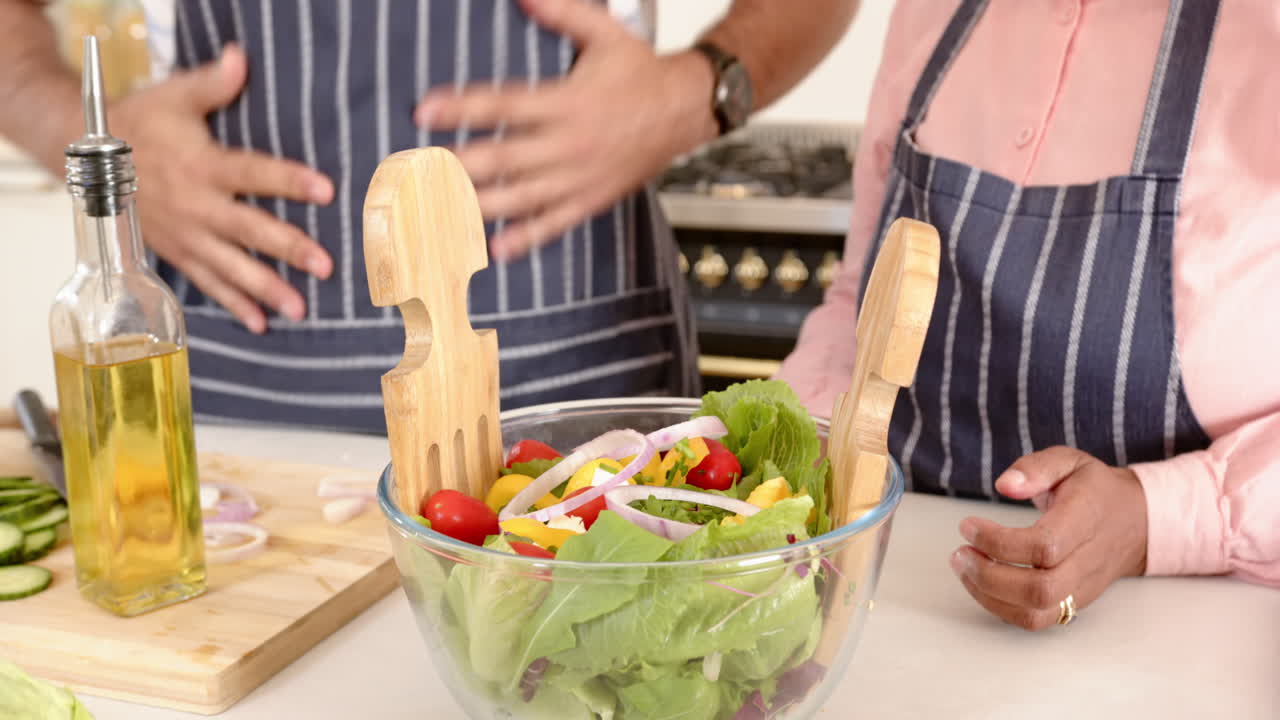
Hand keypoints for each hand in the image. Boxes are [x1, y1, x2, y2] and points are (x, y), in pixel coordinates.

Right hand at [109, 44, 333, 332]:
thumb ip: (212, 83)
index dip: (290, 181)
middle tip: (324, 265)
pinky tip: (260, 324)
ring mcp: (186, 235)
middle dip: (288, 248)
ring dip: (266, 289)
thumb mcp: (174, 96)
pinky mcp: (177, 253)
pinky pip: (207, 283)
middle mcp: (196, 205)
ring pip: (231, 266)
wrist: (91, 158)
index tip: (326, 190)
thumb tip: (240, 58)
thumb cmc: (138, 124)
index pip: (254, 173)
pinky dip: (233, 305)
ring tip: (299, 309)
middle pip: (249, 229)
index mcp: (202, 166)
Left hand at [414, 0, 716, 260]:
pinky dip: (526, 238)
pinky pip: (555, 223)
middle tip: (416, 172)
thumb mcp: (605, 32)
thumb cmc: (642, 73)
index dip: (461, 108)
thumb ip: (561, 12)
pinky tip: (495, 250)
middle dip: (457, 166)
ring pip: (522, 197)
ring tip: (439, 214)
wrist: (687, 111)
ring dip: (478, 207)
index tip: (423, 111)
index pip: (504, 106)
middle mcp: (571, 144)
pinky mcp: (591, 199)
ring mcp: (580, 177)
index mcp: (568, 102)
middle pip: (505, 159)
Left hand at [948, 446, 1148, 630]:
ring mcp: (1081, 587)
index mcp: (1085, 520)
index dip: (998, 541)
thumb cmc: (1094, 489)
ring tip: (963, 567)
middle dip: (988, 575)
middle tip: (960, 552)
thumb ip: (1036, 468)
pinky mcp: (1072, 603)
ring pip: (1036, 612)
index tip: (967, 525)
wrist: (1134, 521)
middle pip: (1040, 588)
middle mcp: (1087, 561)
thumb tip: (1004, 485)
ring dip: (989, 595)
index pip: (1044, 546)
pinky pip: (1036, 620)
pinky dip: (1000, 608)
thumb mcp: (1069, 461)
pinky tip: (979, 583)